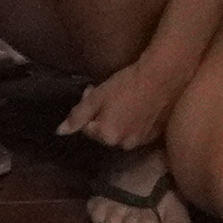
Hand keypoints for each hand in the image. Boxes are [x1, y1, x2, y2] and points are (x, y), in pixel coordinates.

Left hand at [65, 49, 182, 152]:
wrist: (162, 77)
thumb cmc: (127, 84)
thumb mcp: (97, 96)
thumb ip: (77, 116)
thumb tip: (60, 132)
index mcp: (106, 136)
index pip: (86, 127)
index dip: (88, 108)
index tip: (94, 90)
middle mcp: (123, 144)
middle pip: (104, 132)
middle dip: (102, 117)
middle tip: (108, 96)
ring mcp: (141, 141)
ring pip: (121, 133)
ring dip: (118, 121)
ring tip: (125, 101)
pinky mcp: (155, 136)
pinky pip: (137, 132)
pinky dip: (134, 122)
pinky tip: (139, 107)